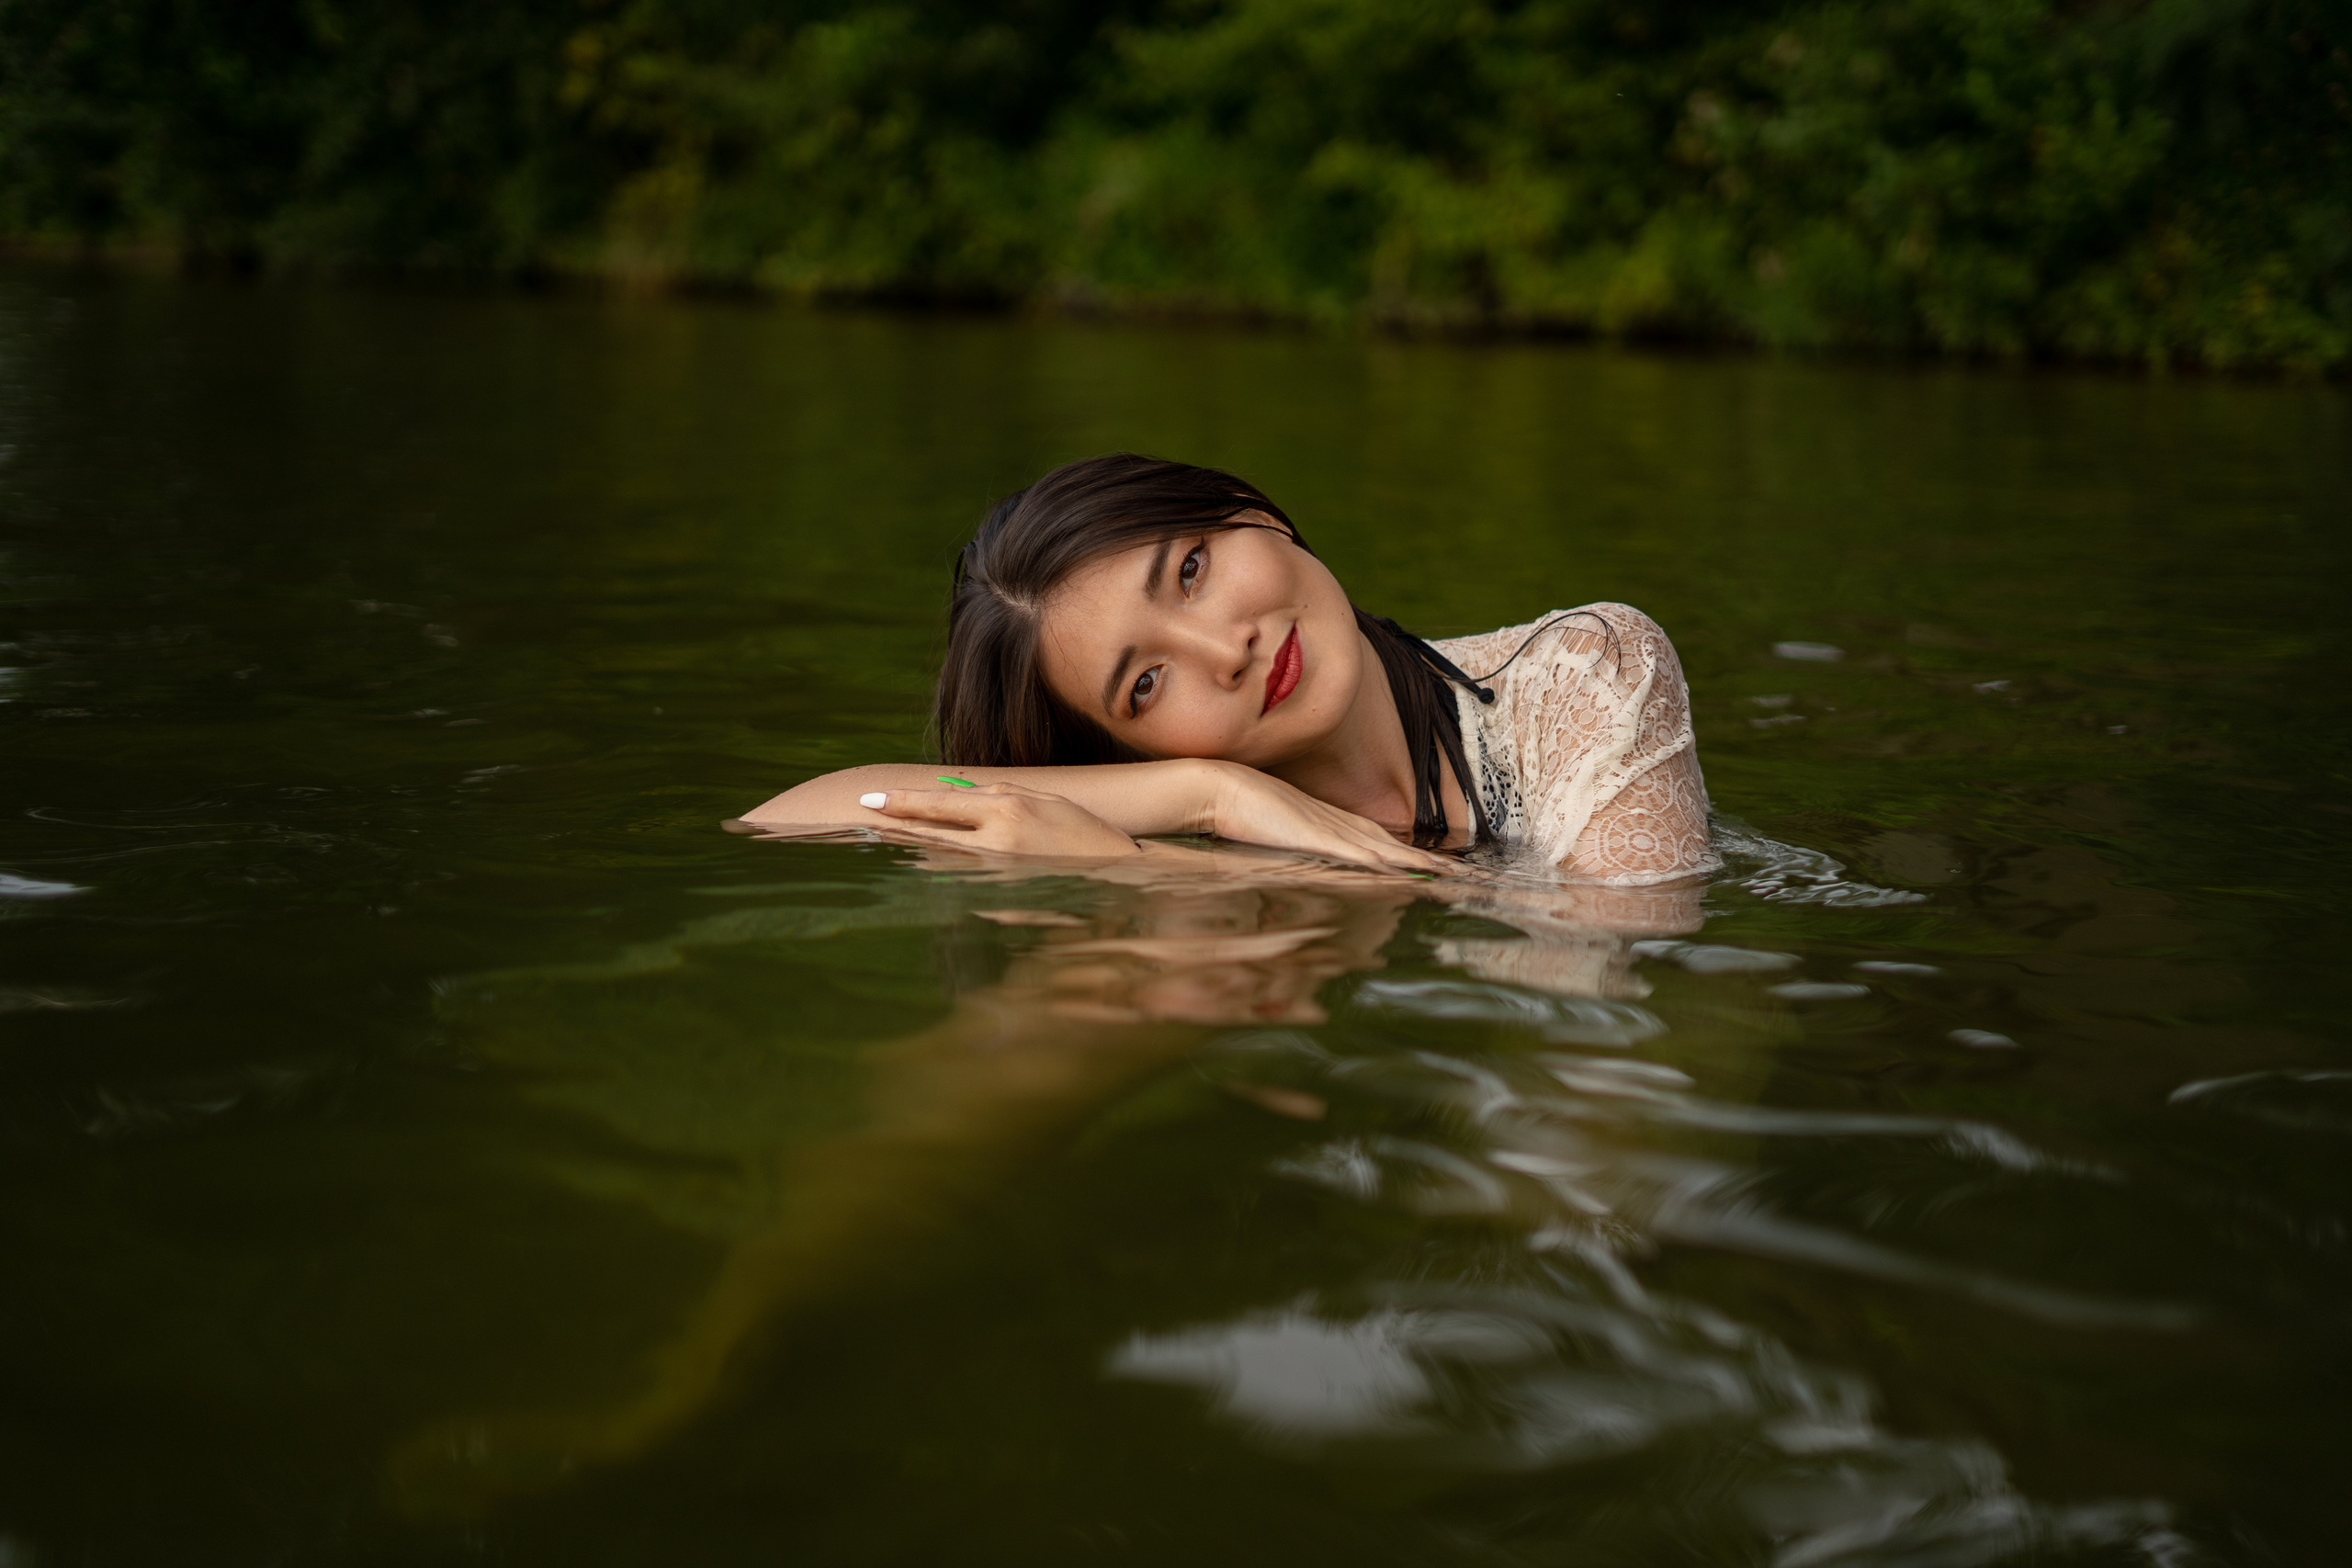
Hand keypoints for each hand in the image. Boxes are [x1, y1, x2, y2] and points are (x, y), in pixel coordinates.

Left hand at [857, 781, 1141, 859]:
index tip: (869, 802)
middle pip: (930, 833)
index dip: (901, 803)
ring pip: (943, 859)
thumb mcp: (1041, 801)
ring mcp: (999, 871)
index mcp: (1006, 807)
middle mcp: (996, 839)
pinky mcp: (1004, 897)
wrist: (1121, 872)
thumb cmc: (1082, 832)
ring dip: (923, 852)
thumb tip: (955, 795)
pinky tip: (948, 874)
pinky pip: (968, 883)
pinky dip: (955, 875)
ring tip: (899, 845)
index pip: (939, 804)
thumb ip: (998, 796)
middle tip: (862, 822)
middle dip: (895, 827)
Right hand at [1202, 763, 1452, 874]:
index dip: (1408, 854)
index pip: (1378, 842)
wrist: (1220, 788)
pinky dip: (1389, 862)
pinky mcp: (1319, 836)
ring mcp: (1330, 829)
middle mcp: (1338, 824)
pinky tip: (1410, 871)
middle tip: (1461, 873)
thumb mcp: (1274, 831)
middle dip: (1427, 861)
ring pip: (1387, 850)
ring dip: (1420, 864)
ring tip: (1451, 875)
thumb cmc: (1239, 810)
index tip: (1432, 866)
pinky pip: (1362, 853)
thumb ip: (1293, 842)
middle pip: (1392, 845)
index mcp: (1329, 822)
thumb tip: (1303, 853)